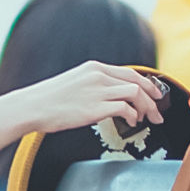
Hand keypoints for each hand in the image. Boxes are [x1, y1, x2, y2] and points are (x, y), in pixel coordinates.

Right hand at [16, 60, 169, 136]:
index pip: (130, 72)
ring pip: (136, 93)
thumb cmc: (48, 99)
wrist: (31, 106)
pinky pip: (126, 108)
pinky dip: (134, 115)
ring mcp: (98, 90)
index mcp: (94, 68)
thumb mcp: (74, 83)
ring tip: (147, 119)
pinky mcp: (95, 107)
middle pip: (138, 81)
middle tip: (158, 110)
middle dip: (153, 96)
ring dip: (147, 107)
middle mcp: (99, 76)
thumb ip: (92, 85)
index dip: (146, 84)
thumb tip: (108, 96)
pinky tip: (132, 122)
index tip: (153, 95)